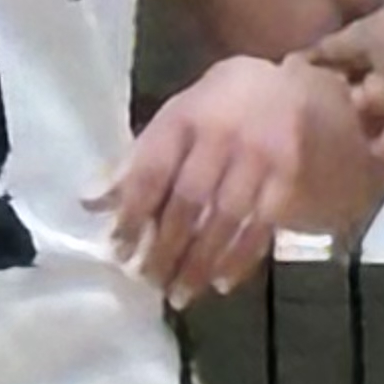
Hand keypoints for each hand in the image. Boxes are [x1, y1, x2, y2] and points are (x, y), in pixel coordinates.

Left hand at [97, 56, 373, 296]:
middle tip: (148, 281)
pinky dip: (238, 259)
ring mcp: (258, 157)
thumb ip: (137, 159)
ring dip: (197, 263)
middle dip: (164, 247)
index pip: (150, 171)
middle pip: (186, 202)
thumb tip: (89, 201)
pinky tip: (220, 283)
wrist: (294, 89)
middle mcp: (220, 136)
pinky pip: (260, 227)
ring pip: (221, 220)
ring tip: (178, 294)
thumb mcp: (178, 117)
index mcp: (184, 117)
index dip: (131, 214)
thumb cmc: (222, 108)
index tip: (118, 249)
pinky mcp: (288, 178)